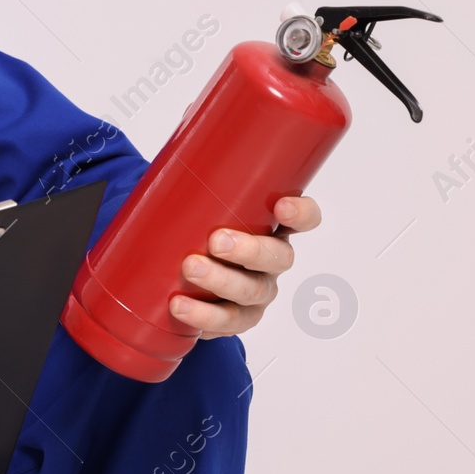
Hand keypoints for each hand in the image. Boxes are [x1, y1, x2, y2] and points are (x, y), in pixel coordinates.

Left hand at [171, 196, 321, 339]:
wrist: (175, 270)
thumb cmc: (194, 227)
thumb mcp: (199, 202)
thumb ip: (193, 181)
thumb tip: (170, 151)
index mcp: (271, 227)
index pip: (304, 218)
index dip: (301, 213)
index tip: (282, 206)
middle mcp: (271, 261)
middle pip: (278, 258)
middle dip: (248, 249)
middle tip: (216, 241)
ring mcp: (256, 291)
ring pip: (252, 291)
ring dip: (222, 281)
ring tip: (190, 268)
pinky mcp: (235, 318)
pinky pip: (226, 321)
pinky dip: (203, 316)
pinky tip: (180, 306)